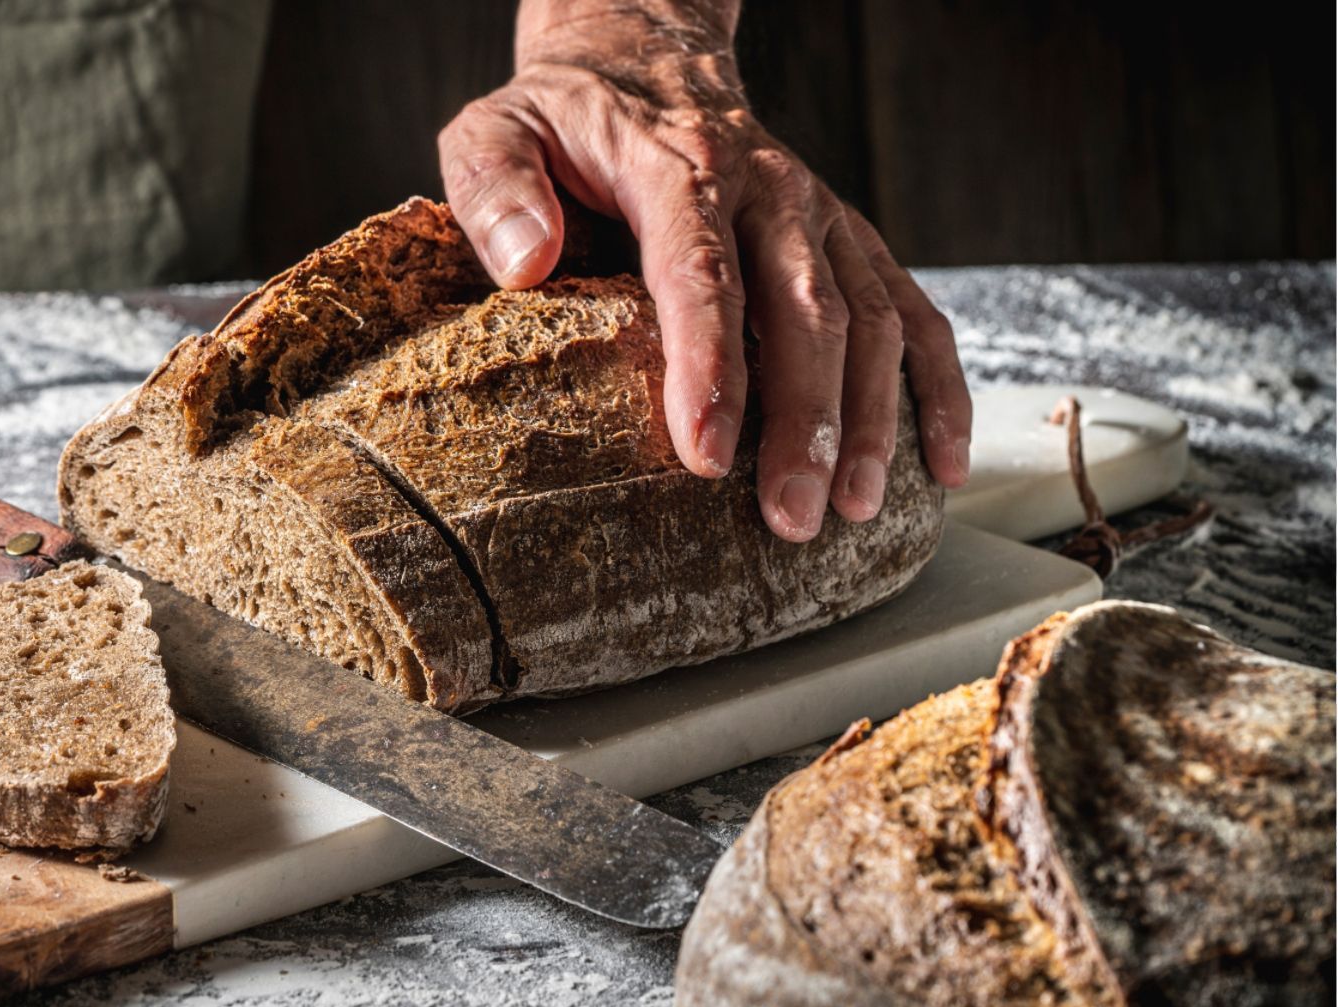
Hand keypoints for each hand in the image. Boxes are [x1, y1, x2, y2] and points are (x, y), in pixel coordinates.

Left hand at [438, 4, 971, 541]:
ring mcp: (819, 216)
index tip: (706, 455)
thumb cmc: (561, 121)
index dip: (709, 367)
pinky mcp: (849, 240)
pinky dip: (935, 388)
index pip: (701, 272)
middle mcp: (767, 189)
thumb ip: (494, 189)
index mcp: (679, 168)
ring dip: (871, 419)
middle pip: (803, 310)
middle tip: (792, 516)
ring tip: (856, 510)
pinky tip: (941, 463)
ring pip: (869, 318)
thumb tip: (526, 263)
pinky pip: (912, 312)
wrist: (644, 61)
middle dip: (805, 422)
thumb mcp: (495, 133)